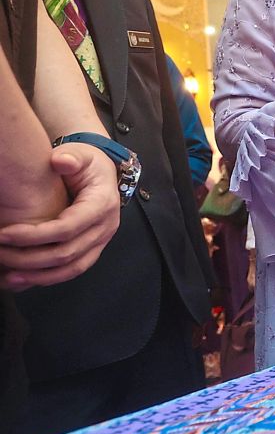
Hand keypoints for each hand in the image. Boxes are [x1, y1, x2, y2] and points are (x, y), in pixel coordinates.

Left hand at [0, 143, 119, 290]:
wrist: (102, 174)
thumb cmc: (88, 164)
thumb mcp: (81, 154)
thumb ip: (71, 157)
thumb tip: (61, 161)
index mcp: (102, 204)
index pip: (67, 228)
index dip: (34, 235)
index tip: (3, 234)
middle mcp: (105, 227)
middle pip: (67, 253)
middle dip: (29, 258)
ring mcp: (101, 241)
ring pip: (71, 268)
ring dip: (39, 276)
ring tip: (10, 278)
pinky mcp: (93, 250)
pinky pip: (73, 271)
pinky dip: (48, 278)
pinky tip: (25, 279)